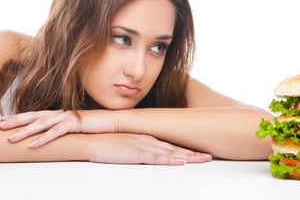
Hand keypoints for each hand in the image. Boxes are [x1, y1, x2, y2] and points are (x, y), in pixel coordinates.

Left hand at [0, 109, 116, 147]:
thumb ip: (59, 128)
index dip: (18, 116)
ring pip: (41, 124)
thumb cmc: (90, 125)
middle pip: (33, 116)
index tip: (2, 120)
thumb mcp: (71, 126)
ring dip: (25, 131)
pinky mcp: (74, 124)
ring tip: (11, 138)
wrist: (109, 121)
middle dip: (15, 121)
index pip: (33, 114)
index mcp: (57, 113)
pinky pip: (56, 133)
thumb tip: (46, 135)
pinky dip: (44, 139)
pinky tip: (33, 145)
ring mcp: (66, 117)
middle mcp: (59, 113)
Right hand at [85, 133, 211, 164]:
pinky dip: (170, 159)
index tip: (200, 153)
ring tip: (202, 160)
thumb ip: (139, 149)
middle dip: (193, 153)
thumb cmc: (106, 144)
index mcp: (147, 137)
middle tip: (209, 157)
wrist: (91, 140)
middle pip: (175, 148)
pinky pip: (157, 157)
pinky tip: (180, 161)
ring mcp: (143, 145)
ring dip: (187, 156)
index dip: (187, 149)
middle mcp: (148, 139)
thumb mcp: (127, 145)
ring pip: (170, 152)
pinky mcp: (136, 152)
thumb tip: (148, 156)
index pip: (171, 144)